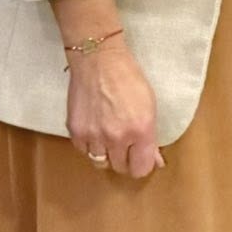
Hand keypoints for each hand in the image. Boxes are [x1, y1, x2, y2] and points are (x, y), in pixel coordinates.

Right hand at [66, 43, 162, 178]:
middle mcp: (117, 137)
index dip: (142, 166)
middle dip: (125, 160)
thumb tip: (155, 160)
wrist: (99, 62)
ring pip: (100, 163)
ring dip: (106, 154)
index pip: (141, 169)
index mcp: (141, 130)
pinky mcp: (76, 132)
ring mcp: (94, 136)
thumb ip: (151, 136)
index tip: (141, 159)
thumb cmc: (129, 79)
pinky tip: (95, 130)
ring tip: (110, 137)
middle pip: (120, 167)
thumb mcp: (149, 106)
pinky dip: (90, 145)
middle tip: (126, 146)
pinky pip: (83, 151)